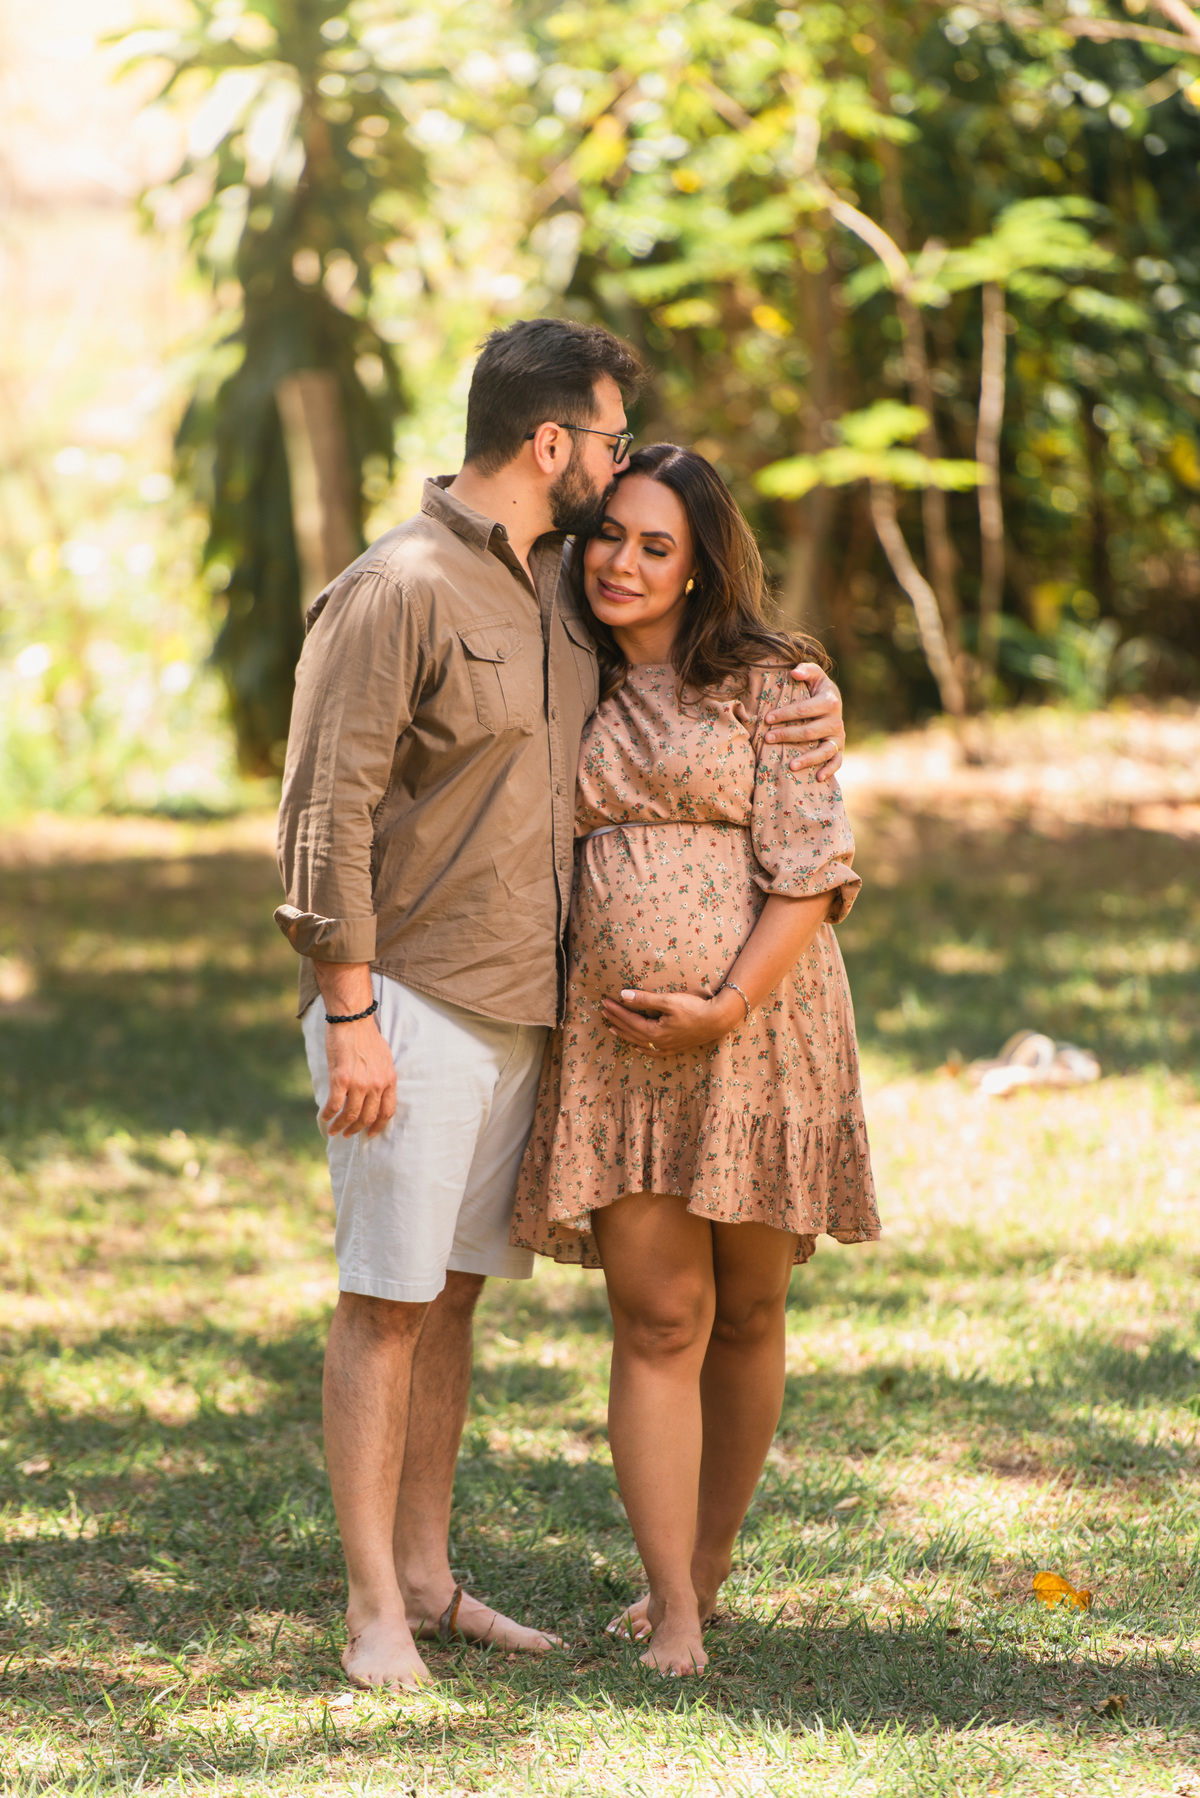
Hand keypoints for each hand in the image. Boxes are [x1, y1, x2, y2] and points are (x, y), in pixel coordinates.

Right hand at [322, 1016, 396, 1137]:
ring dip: (340, 1126)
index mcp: (389, 1080)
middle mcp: (376, 1085)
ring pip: (350, 1115)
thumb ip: (382, 1076)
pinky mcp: (341, 1079)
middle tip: (348, 1134)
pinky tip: (324, 1117)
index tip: (370, 1134)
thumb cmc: (367, 1036)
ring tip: (333, 1130)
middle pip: (368, 1117)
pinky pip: (334, 1105)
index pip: (387, 1111)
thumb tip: (376, 1091)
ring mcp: (359, 1083)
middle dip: (357, 1129)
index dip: (378, 1126)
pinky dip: (328, 1114)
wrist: (353, 1020)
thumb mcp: (384, 1058)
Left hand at [602, 987, 744, 1054]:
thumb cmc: (694, 1008)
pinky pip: (653, 1052)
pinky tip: (637, 1047)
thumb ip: (644, 999)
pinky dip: (642, 1048)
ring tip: (612, 1028)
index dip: (616, 1010)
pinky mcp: (675, 1047)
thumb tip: (623, 995)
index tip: (604, 1001)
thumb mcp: (668, 1000)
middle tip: (603, 1011)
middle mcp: (657, 1043)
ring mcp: (666, 1047)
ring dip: (625, 1034)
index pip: (629, 1020)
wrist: (718, 1020)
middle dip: (616, 1020)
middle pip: (631, 1031)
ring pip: (639, 1042)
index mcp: (654, 1032)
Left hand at [764, 664, 844, 782]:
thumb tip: (793, 673)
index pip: (804, 709)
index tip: (767, 718)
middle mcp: (836, 720)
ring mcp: (839, 736)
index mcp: (830, 701)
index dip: (785, 714)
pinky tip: (817, 778)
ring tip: (790, 766)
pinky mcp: (840, 748)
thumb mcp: (814, 675)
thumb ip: (806, 670)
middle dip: (787, 735)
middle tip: (767, 738)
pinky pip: (837, 762)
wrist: (832, 701)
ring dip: (808, 759)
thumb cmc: (816, 688)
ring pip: (824, 750)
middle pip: (809, 731)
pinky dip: (829, 770)